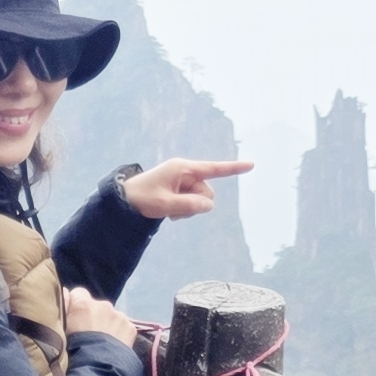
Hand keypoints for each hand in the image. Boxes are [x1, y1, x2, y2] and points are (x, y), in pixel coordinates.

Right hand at [64, 285, 137, 347]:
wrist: (98, 370)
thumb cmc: (73, 351)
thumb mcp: (60, 330)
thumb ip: (62, 307)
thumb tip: (65, 292)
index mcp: (83, 304)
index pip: (78, 294)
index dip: (76, 306)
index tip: (74, 319)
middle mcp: (103, 305)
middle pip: (96, 306)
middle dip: (93, 317)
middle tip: (88, 335)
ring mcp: (119, 316)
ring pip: (111, 317)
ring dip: (107, 325)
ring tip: (101, 343)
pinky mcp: (131, 328)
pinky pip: (123, 327)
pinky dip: (119, 334)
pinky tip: (113, 347)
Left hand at [121, 157, 252, 222]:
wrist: (123, 200)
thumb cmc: (142, 198)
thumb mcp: (165, 205)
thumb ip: (189, 206)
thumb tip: (209, 205)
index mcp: (182, 168)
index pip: (214, 169)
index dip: (234, 168)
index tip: (252, 164)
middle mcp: (184, 172)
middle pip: (207, 192)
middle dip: (197, 204)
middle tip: (175, 210)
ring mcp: (181, 181)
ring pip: (199, 200)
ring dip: (188, 209)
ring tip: (168, 211)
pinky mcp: (178, 190)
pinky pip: (191, 203)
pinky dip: (183, 210)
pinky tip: (168, 212)